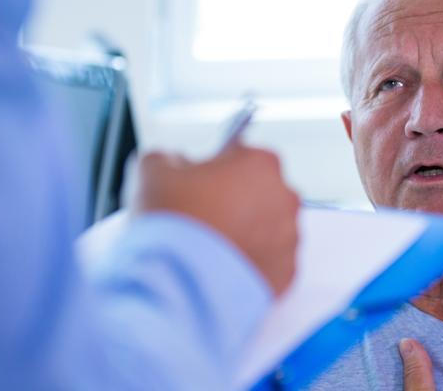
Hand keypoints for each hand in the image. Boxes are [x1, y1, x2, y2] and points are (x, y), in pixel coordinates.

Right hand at [134, 144, 300, 294]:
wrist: (179, 287)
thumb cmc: (173, 226)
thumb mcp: (153, 172)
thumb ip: (168, 157)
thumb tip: (173, 161)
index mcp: (261, 163)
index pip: (239, 154)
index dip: (214, 169)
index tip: (198, 185)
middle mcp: (285, 197)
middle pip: (257, 192)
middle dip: (233, 202)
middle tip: (200, 219)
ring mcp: (289, 237)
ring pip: (266, 227)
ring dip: (243, 233)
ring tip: (207, 249)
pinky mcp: (287, 273)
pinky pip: (268, 261)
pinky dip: (248, 263)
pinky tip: (220, 268)